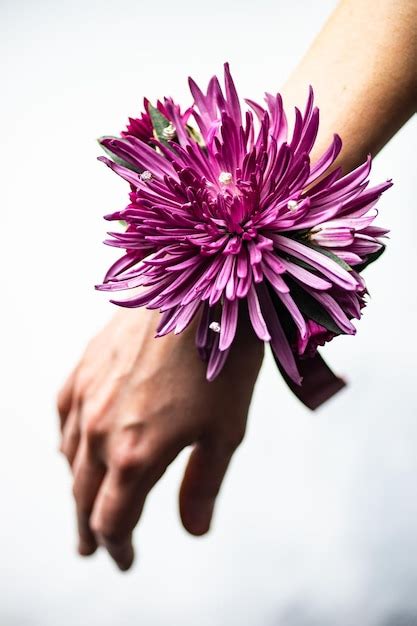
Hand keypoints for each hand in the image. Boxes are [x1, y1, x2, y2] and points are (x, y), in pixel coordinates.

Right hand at [57, 306, 262, 570]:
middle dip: (89, 526)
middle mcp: (101, 429)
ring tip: (82, 504)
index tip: (125, 561)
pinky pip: (65, 413)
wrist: (199, 284)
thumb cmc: (223, 357)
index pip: (114, 519)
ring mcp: (87, 394)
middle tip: (91, 548)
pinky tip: (71, 445)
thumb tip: (193, 530)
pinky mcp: (85, 364)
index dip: (118, 546)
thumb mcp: (225, 429)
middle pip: (83, 494)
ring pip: (70, 456)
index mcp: (137, 454)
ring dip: (76, 486)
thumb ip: (203, 484)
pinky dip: (67, 440)